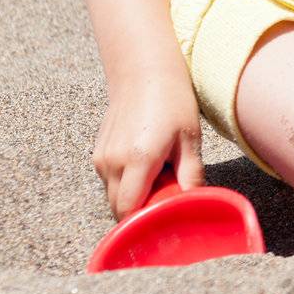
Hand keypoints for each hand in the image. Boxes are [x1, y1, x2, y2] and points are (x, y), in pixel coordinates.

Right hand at [92, 61, 204, 220]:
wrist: (144, 70)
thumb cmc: (172, 100)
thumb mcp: (189, 137)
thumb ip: (191, 174)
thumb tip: (196, 203)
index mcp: (137, 159)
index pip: (129, 210)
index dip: (144, 222)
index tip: (164, 220)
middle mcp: (112, 161)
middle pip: (118, 208)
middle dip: (141, 211)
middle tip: (167, 194)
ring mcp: (101, 157)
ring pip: (113, 195)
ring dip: (133, 195)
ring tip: (159, 173)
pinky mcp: (98, 152)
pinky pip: (109, 180)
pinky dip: (126, 182)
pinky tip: (146, 163)